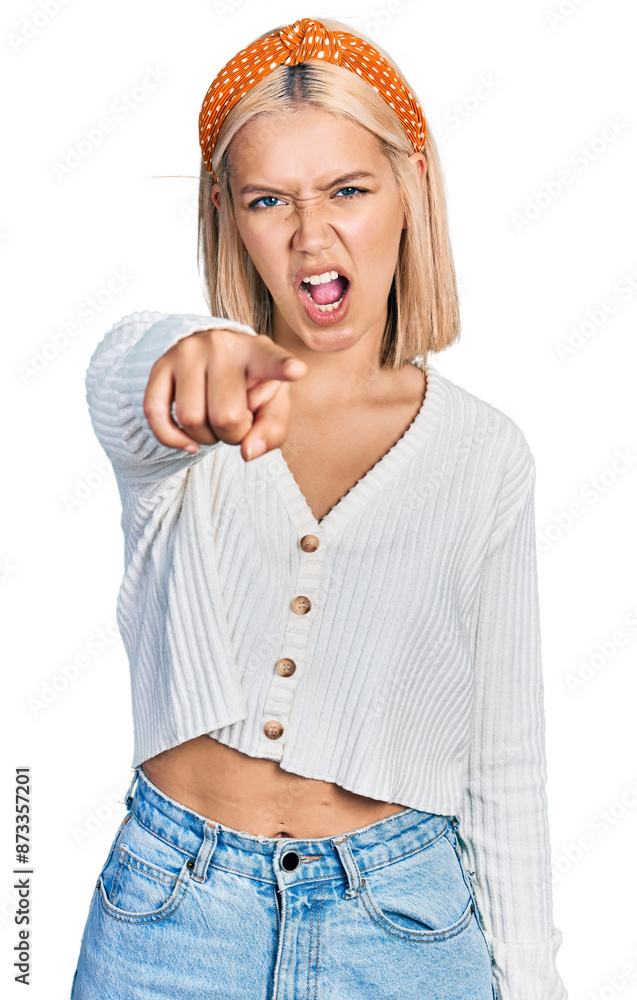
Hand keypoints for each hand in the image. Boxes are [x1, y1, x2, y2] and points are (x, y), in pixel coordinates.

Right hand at [143, 328, 306, 460]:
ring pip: (190, 419)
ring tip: (214, 422)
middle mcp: (221, 345)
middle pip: (225, 416)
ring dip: (205, 438)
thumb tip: (248, 452)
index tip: (297, 371)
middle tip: (236, 424)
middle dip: (232, 436)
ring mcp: (186, 352)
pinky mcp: (160, 366)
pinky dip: (172, 439)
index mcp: (258, 351)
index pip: (271, 361)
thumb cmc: (248, 385)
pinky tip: (189, 442)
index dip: (282, 368)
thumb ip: (271, 431)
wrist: (211, 356)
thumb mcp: (271, 404)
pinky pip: (156, 414)